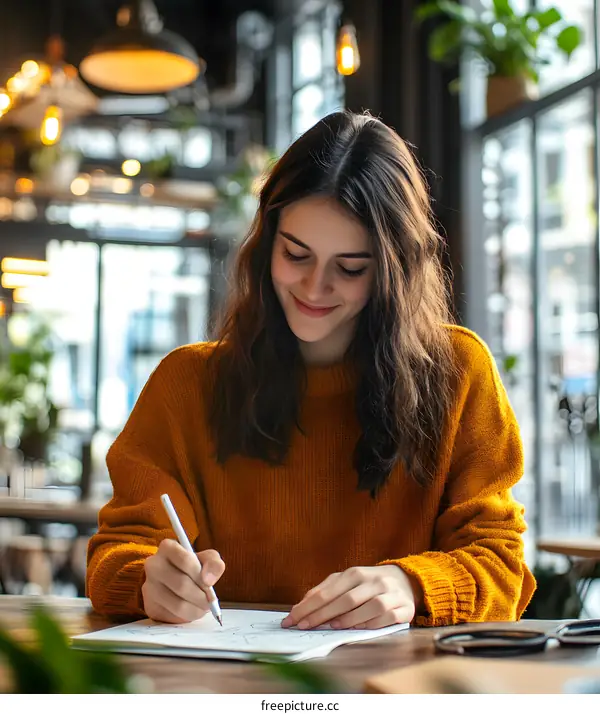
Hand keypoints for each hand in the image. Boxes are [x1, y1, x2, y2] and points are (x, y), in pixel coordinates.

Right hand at [142, 539, 224, 622]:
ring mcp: (149, 586)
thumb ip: (213, 563)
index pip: (185, 560)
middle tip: (211, 601)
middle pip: (182, 584)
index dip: (201, 575)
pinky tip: (192, 610)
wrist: (175, 582)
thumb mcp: (207, 559)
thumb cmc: (192, 567)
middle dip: (201, 596)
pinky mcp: (150, 606)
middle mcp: (154, 565)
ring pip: (177, 604)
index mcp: (167, 547)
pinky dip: (187, 616)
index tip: (210, 585)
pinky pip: (172, 616)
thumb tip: (209, 580)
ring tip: (204, 607)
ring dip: (196, 609)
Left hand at [281, 565, 419, 629]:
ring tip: (331, 628)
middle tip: (304, 627)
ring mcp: (390, 594)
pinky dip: (372, 624)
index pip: (326, 592)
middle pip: (344, 600)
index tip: (291, 620)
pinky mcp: (403, 607)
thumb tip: (301, 605)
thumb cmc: (368, 584)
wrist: (405, 580)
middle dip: (321, 615)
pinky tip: (359, 629)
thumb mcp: (347, 581)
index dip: (307, 607)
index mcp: (354, 573)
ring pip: (368, 607)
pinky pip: (387, 617)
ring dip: (348, 619)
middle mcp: (372, 580)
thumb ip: (326, 591)